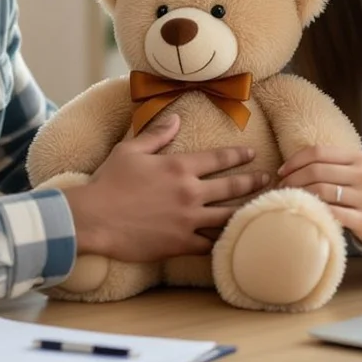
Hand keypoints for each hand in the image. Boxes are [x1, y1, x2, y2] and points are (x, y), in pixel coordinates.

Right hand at [63, 115, 269, 262]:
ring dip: (246, 211)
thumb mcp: (130, 150)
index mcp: (179, 166)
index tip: (251, 154)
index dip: (238, 156)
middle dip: (253, 182)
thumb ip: (157, 134)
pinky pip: (210, 243)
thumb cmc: (108, 181)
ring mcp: (187, 220)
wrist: (93, 218)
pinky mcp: (180, 243)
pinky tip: (234, 240)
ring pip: (227, 215)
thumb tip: (176, 118)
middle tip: (267, 179)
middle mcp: (189, 192)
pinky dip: (223, 241)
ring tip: (261, 208)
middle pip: (231, 187)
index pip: (218, 158)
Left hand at [277, 145, 361, 247]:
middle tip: (281, 188)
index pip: (318, 152)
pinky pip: (332, 213)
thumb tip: (287, 167)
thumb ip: (328, 165)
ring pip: (321, 191)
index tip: (281, 171)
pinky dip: (314, 212)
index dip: (295, 160)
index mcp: (359, 158)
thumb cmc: (359, 193)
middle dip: (293, 179)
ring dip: (299, 196)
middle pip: (317, 171)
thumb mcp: (350, 172)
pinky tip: (305, 214)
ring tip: (289, 200)